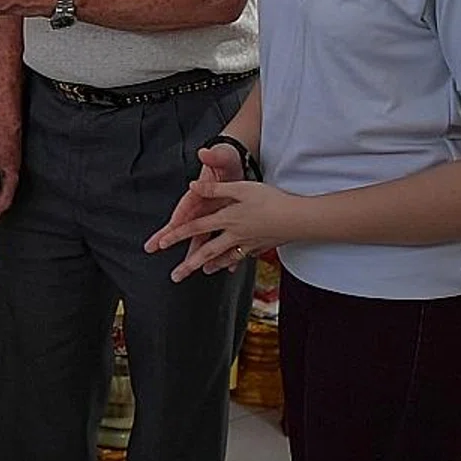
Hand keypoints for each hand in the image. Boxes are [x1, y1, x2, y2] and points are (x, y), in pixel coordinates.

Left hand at [145, 178, 299, 281]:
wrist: (299, 219)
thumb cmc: (271, 200)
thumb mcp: (242, 188)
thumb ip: (216, 187)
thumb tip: (193, 185)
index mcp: (227, 219)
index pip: (196, 228)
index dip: (177, 235)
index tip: (161, 245)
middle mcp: (234, 235)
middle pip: (207, 251)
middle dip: (189, 264)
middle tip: (175, 276)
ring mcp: (248, 243)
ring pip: (224, 257)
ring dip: (210, 265)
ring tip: (201, 272)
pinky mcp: (260, 246)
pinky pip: (242, 257)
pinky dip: (233, 262)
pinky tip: (230, 266)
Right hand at [147, 144, 243, 276]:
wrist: (236, 162)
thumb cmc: (226, 159)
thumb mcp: (222, 157)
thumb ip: (213, 157)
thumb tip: (204, 152)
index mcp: (199, 194)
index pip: (183, 210)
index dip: (173, 223)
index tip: (162, 235)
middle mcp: (201, 206)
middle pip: (184, 226)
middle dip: (168, 238)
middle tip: (152, 248)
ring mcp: (211, 214)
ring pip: (200, 237)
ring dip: (193, 253)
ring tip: (185, 269)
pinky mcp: (223, 219)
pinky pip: (221, 239)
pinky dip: (222, 253)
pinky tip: (222, 267)